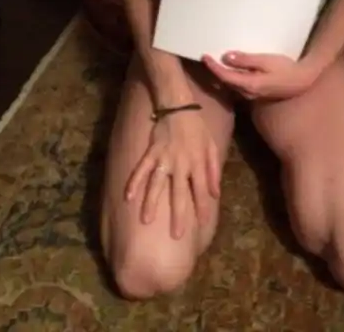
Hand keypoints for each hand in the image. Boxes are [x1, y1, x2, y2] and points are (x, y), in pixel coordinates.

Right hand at [125, 111, 219, 238]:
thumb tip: (215, 193)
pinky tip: (128, 197)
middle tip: (176, 236)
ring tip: (146, 220)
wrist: (179, 107)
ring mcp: (165, 158)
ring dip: (152, 202)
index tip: (202, 226)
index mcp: (198, 163)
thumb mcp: (212, 147)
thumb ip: (214, 170)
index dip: (202, 208)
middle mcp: (181, 164)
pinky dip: (134, 182)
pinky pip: (141, 169)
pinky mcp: (152, 152)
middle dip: (178, 215)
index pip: (201, 191)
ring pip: (157, 184)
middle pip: (179, 193)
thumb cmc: (197, 129)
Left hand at [201, 51, 319, 100]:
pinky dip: (229, 78)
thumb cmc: (285, 68)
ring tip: (214, 62)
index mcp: (248, 84)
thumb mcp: (266, 61)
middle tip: (206, 58)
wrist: (301, 82)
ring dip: (221, 75)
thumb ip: (246, 60)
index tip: (204, 56)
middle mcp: (246, 93)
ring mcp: (251, 96)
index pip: (224, 76)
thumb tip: (226, 57)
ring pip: (230, 86)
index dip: (213, 67)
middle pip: (225, 83)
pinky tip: (229, 70)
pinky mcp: (255, 94)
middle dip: (214, 71)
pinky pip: (237, 86)